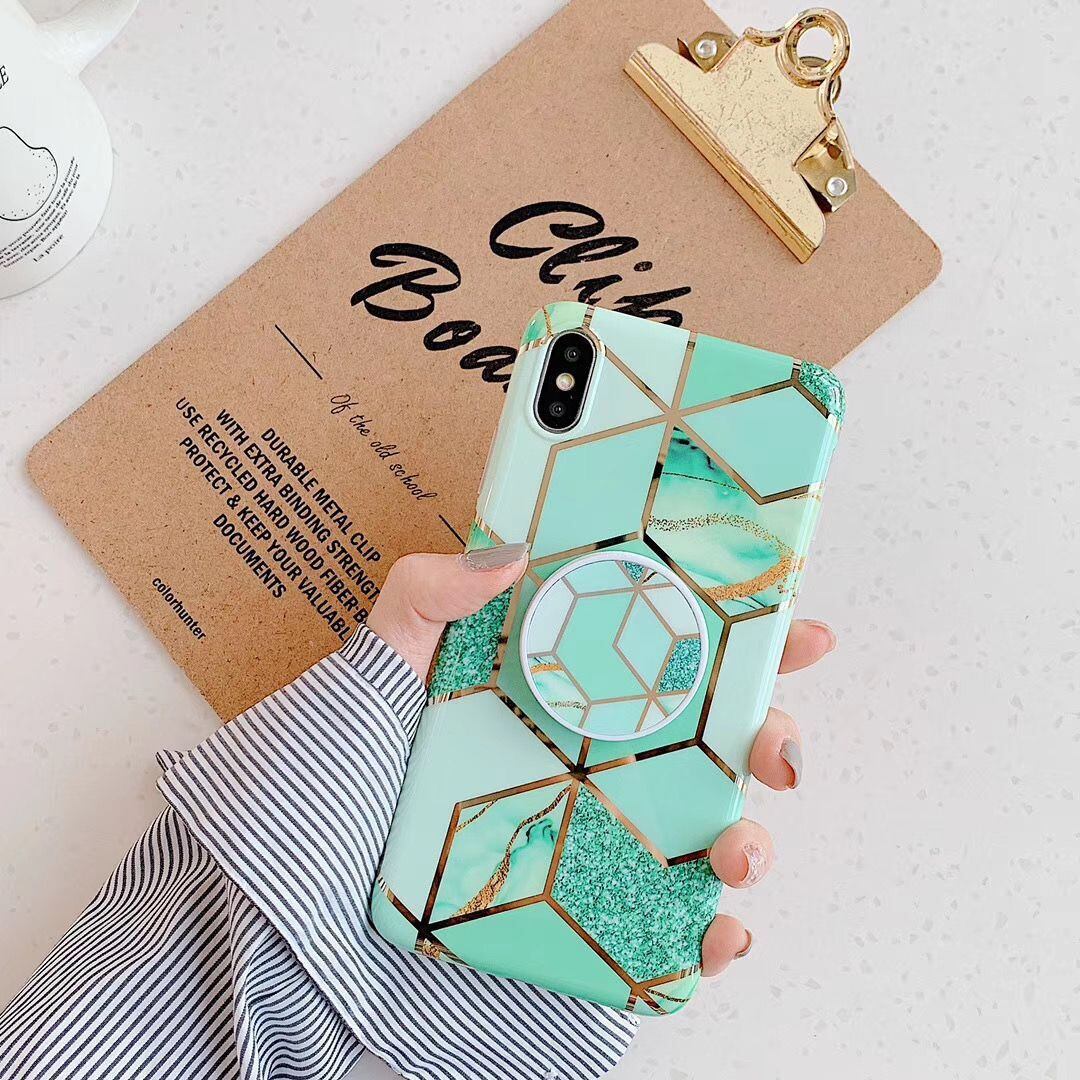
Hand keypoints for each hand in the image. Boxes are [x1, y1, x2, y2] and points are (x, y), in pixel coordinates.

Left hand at [367, 544, 835, 978]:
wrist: (312, 888)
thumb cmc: (355, 762)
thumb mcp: (387, 659)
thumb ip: (432, 591)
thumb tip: (509, 547)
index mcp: (574, 691)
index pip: (679, 654)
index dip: (750, 638)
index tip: (798, 626)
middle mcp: (602, 762)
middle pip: (717, 745)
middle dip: (771, 738)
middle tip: (775, 745)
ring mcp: (602, 838)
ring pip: (711, 837)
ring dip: (752, 843)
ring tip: (739, 846)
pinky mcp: (590, 913)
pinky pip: (670, 931)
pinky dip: (711, 939)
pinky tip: (715, 931)